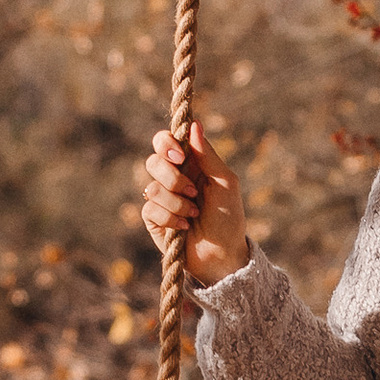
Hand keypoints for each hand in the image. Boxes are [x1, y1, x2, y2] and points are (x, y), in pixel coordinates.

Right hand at [141, 119, 249, 286]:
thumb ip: (208, 155)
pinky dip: (170, 218)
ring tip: (194, 213)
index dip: (166, 143)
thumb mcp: (225, 182)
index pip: (166, 141)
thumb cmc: (228, 217)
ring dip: (176, 202)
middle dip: (171, 177)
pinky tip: (184, 226)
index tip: (178, 155)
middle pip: (153, 161)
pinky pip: (150, 209)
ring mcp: (162, 198)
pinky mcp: (154, 219)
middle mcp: (173, 177)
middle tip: (191, 190)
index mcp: (190, 163)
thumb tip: (194, 124)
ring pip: (152, 187)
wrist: (222, 255)